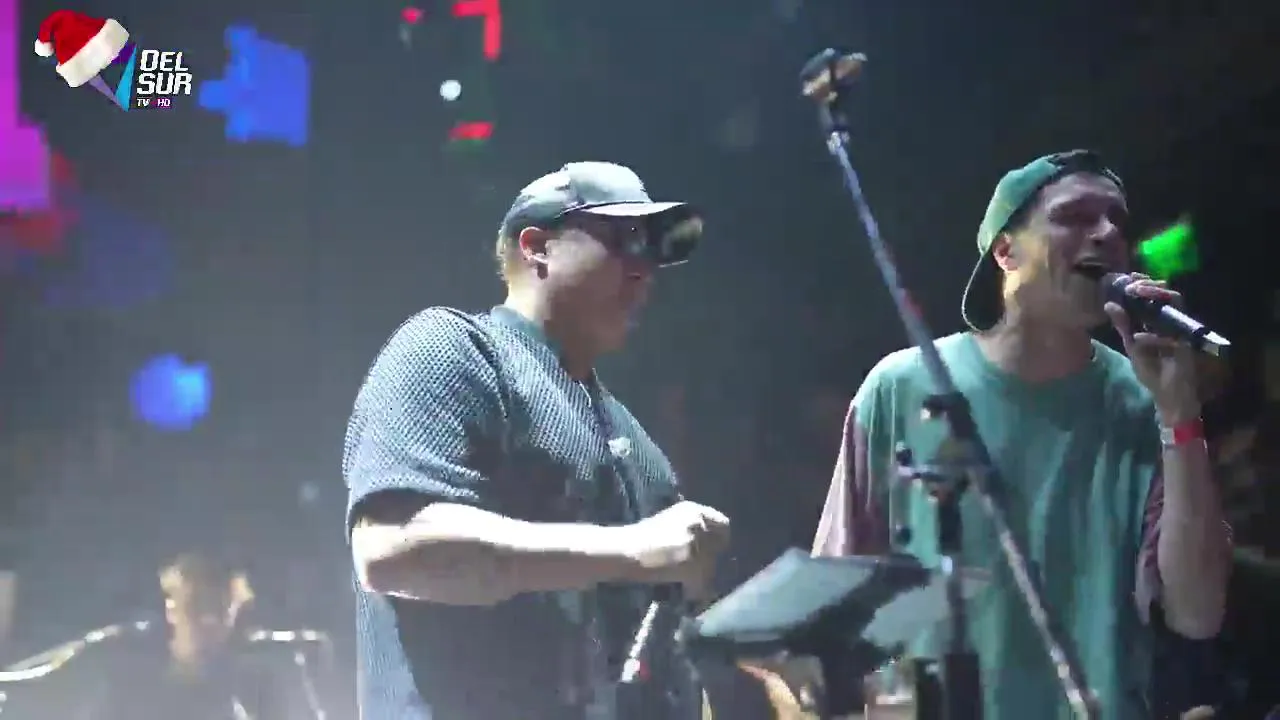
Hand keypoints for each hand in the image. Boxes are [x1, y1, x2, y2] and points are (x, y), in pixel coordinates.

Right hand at [620, 501, 729, 599]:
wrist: (623, 550)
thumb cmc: (638, 538)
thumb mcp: (669, 522)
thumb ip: (690, 529)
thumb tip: (707, 548)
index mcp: (693, 509)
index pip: (723, 525)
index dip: (717, 542)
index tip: (709, 553)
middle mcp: (699, 523)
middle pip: (717, 549)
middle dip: (708, 562)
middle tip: (694, 573)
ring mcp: (697, 544)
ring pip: (710, 569)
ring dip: (700, 579)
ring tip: (683, 584)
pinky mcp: (692, 566)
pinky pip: (700, 586)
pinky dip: (692, 592)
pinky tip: (680, 592)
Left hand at [1103, 274, 1200, 422]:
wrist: (1168, 395)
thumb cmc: (1152, 371)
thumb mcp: (1132, 346)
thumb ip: (1123, 325)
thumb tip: (1108, 304)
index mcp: (1156, 321)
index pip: (1152, 295)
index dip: (1142, 283)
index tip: (1127, 278)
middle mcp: (1170, 321)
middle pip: (1166, 293)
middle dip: (1149, 285)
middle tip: (1132, 284)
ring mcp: (1181, 330)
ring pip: (1175, 303)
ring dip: (1156, 297)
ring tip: (1137, 295)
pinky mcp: (1188, 344)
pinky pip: (1172, 333)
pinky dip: (1154, 335)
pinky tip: (1139, 337)